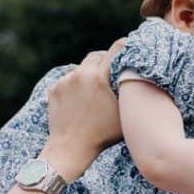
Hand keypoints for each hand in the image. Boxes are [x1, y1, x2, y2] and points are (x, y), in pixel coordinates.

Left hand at [42, 40, 124, 180]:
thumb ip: (131, 90)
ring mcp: (65, 81)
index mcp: (100, 77)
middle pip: (97, 55)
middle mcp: (81, 74)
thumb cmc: (103, 134)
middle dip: (105, 60)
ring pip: (81, 68)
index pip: (117, 48)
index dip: (126, 45)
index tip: (131, 45)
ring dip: (89, 74)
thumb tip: (139, 74)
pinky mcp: (54, 89)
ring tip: (95, 91)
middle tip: (112, 70)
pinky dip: (76, 86)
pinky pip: (68, 80)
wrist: (70, 148)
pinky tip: (81, 101)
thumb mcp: (125, 112)